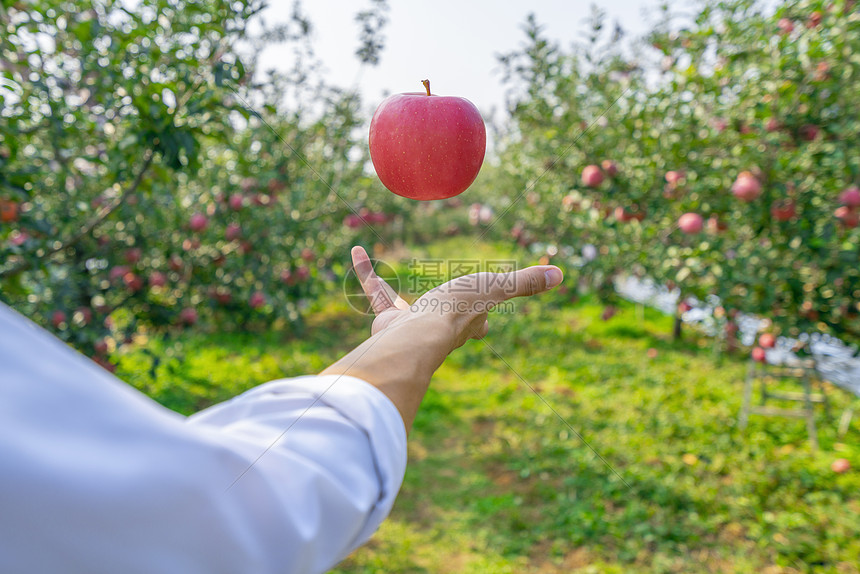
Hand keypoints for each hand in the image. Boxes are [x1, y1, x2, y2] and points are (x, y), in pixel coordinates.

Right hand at [351, 245, 563, 351]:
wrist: (416, 334)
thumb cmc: (458, 311)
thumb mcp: (495, 288)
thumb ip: (524, 282)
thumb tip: (560, 273)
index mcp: (467, 323)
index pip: (478, 322)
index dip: (482, 320)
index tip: (485, 321)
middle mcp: (440, 329)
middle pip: (442, 322)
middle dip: (442, 316)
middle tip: (444, 308)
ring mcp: (412, 327)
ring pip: (401, 310)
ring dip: (395, 301)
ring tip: (390, 294)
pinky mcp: (387, 319)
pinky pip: (375, 292)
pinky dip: (367, 272)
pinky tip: (356, 252)